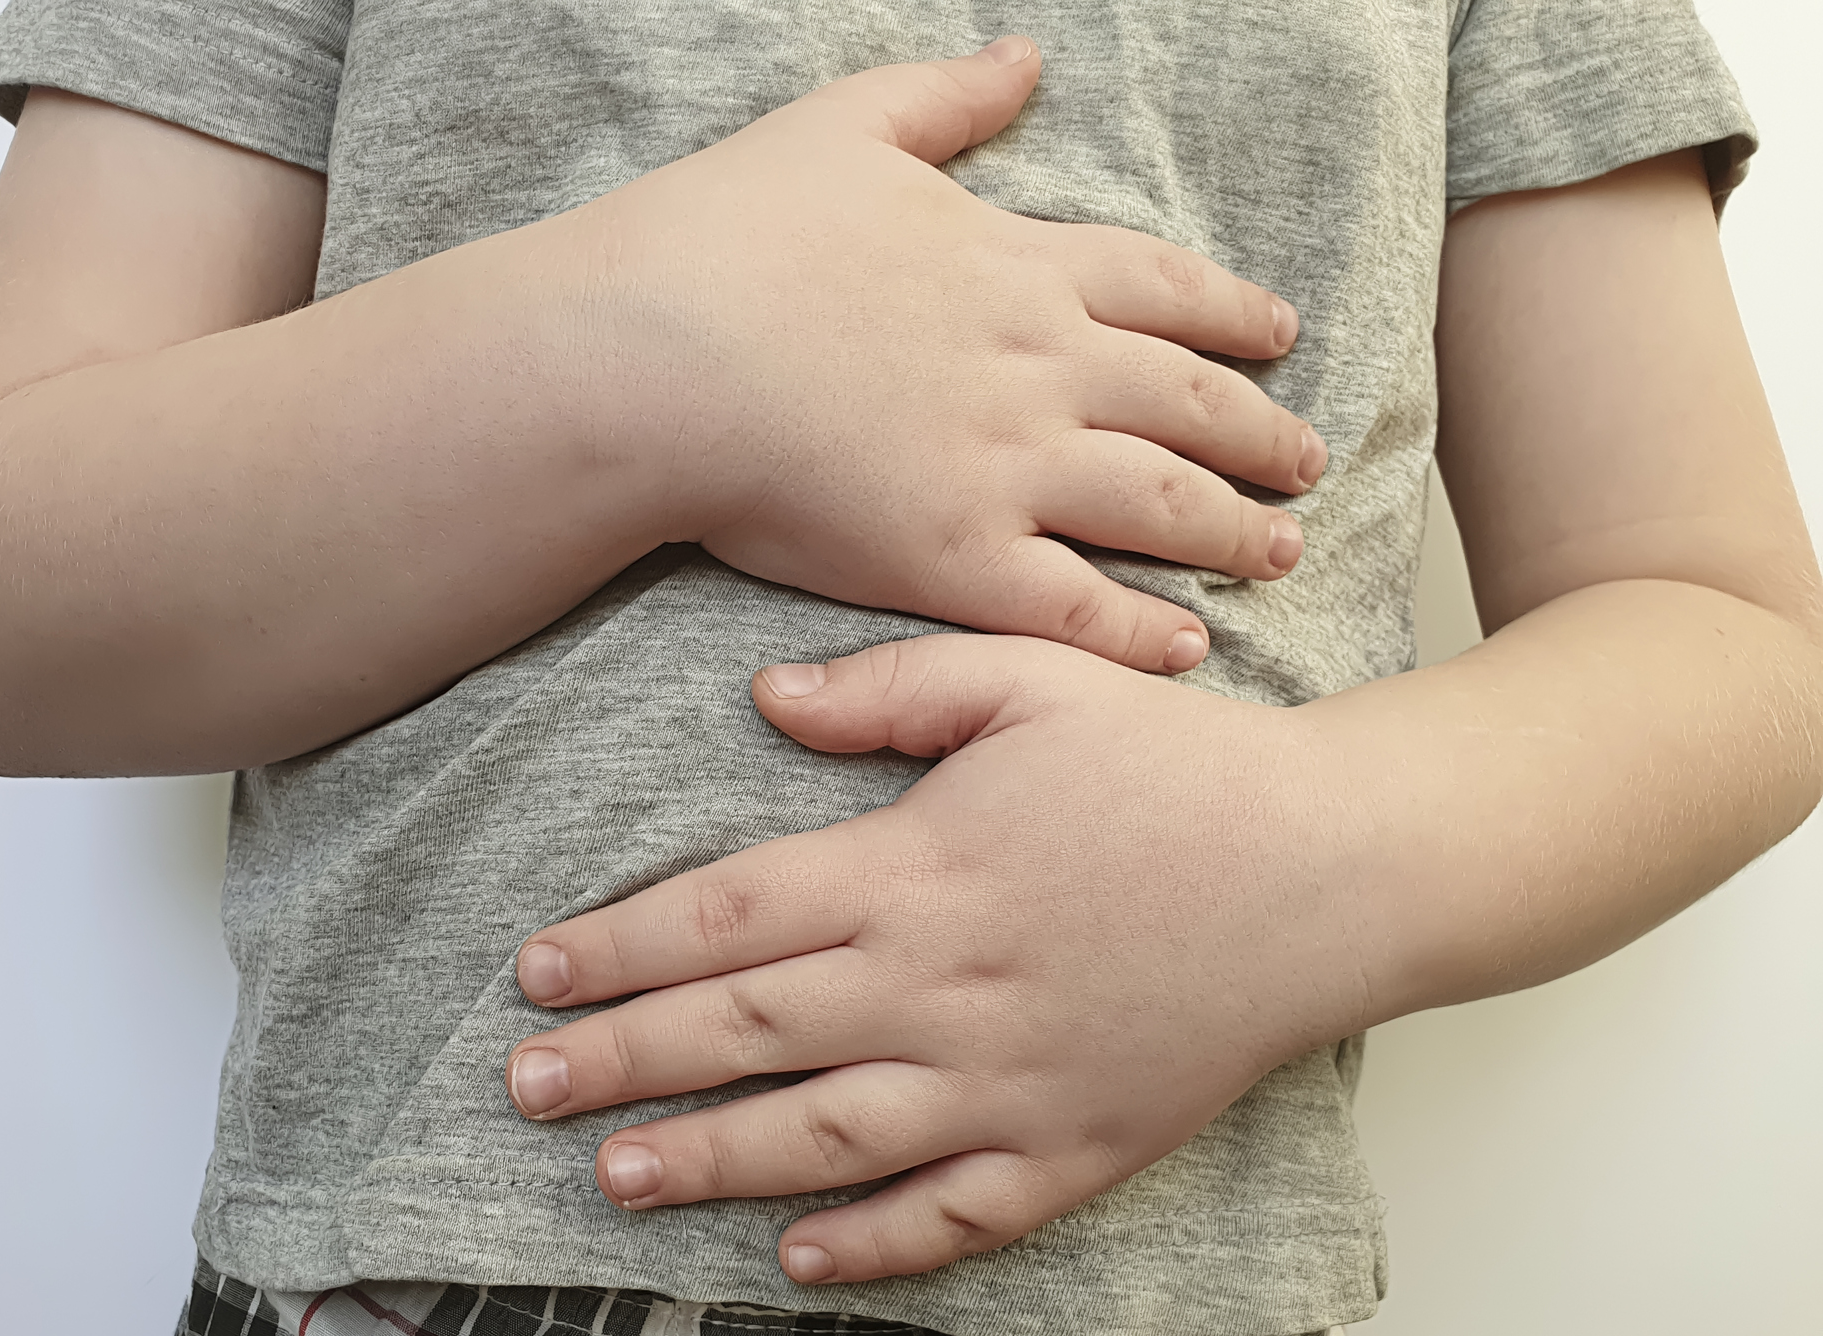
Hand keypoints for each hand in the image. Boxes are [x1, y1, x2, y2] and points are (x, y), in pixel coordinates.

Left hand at [501, 636, 1376, 1281]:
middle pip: (744, 1035)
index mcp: (916, 869)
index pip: (726, 919)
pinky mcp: (1073, 1149)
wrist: (1332, 871)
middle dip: (622, 1063)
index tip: (536, 976)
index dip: (619, 949)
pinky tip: (794, 1254)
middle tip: (525, 1089)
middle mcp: (940, 987)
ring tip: (616, 1178)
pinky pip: (952, 1217)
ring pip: (822, 1139)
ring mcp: (1004, 1083)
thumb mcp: (1032, 684)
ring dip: (708, 1161)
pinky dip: (869, 1243)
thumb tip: (764, 699)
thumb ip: (889, 690)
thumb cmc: (1178, 768)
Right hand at [573, 39, 1324, 673]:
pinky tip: (1190, 646)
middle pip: (1188, 401)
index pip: (1162, 288)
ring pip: (1161, 505)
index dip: (1231, 311)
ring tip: (1286, 551)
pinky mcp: (957, 560)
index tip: (1281, 334)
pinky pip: (1079, 607)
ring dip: (1235, 531)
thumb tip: (1024, 57)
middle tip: (1310, 456)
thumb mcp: (848, 125)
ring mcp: (1007, 467)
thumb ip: (948, 97)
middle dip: (1262, 431)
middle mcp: (1039, 367)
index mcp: (1018, 267)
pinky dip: (1142, 631)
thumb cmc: (730, 236)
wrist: (654, 353)